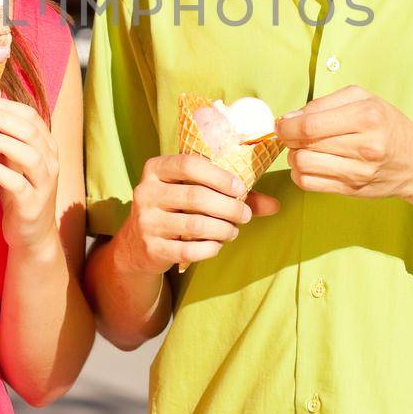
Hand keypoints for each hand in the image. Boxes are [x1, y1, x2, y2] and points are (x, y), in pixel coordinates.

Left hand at [0, 96, 59, 251]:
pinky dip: (0, 171)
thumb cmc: (18, 191)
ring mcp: (44, 183)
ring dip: (5, 141)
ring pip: (30, 155)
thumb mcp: (14, 161)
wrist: (31, 233)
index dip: (8, 106)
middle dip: (4, 119)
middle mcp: (50, 162)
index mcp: (46, 147)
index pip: (31, 117)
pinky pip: (19, 184)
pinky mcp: (33, 204)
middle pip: (31, 132)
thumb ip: (7, 139)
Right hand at [119, 152, 279, 276]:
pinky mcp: (151, 247)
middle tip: (245, 215)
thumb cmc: (175, 210)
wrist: (137, 243)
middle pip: (196, 196)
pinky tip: (217, 245)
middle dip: (229, 207)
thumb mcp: (193, 193)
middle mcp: (146, 191)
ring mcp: (146, 221)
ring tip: (233, 231)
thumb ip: (231, 195)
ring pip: (195, 224)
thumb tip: (275, 205)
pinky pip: (188, 249)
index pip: (190, 164)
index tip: (241, 189)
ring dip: (223, 229)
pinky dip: (210, 248)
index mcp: (156, 168)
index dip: (220, 177)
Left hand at [276, 84, 412, 197]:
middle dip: (289, 138)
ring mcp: (358, 172)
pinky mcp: (351, 190)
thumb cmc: (387, 125)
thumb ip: (324, 103)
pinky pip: (309, 183)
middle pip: (304, 144)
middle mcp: (365, 146)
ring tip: (303, 149)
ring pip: (303, 165)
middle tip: (293, 134)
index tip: (281, 123)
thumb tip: (289, 118)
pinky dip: (300, 173)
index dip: (287, 124)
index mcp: (367, 117)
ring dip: (294, 156)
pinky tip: (311, 164)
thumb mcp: (363, 99)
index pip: (310, 124)